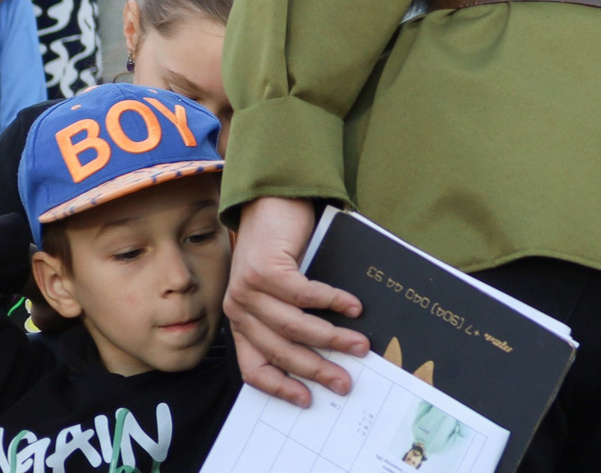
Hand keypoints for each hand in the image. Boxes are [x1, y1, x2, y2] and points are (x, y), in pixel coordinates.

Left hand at [225, 197, 367, 403]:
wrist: (270, 202)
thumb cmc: (281, 247)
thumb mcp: (278, 290)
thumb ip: (289, 317)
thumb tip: (330, 349)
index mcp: (241, 322)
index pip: (255, 367)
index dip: (281, 387)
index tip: (308, 399)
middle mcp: (239, 309)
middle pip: (280, 351)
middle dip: (316, 369)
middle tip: (345, 381)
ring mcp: (249, 290)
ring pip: (294, 326)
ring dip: (331, 338)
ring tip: (360, 344)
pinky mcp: (265, 269)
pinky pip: (304, 295)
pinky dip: (333, 302)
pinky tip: (354, 306)